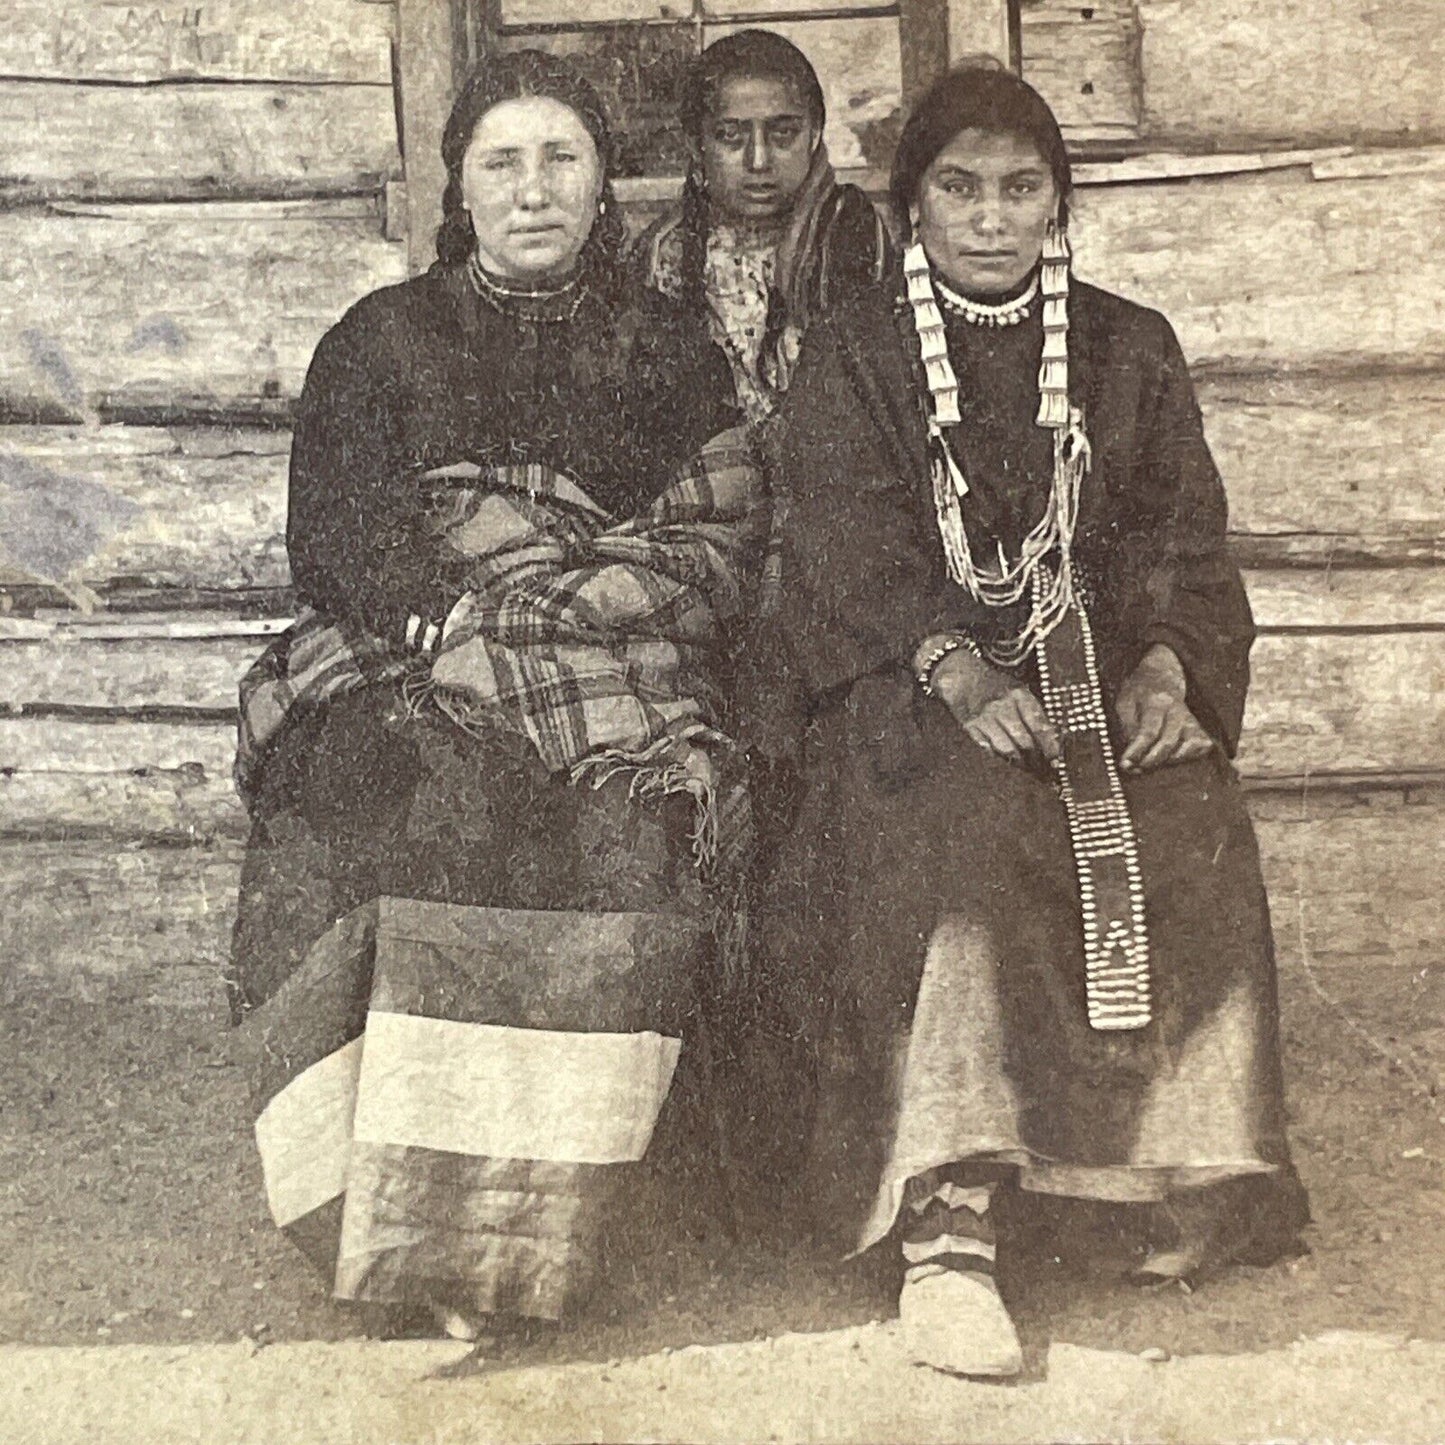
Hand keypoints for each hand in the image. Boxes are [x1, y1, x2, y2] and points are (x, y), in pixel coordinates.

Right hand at [929, 647, 1060, 764]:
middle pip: (1025, 741)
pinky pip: (988, 749)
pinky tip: (1007, 761)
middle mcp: (1002, 706)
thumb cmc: (994, 685)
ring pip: (1007, 749)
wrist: (962, 676)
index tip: (1055, 758)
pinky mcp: (970, 727)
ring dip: (1019, 762)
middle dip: (1036, 759)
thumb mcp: (1018, 691)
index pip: (1039, 725)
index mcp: (1019, 695)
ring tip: (1027, 767)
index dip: (1049, 745)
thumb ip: (1032, 712)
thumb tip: (1050, 740)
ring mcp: (985, 717)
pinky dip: (999, 757)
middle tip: (1044, 769)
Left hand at [1116, 644, 1213, 772]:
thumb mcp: (1125, 703)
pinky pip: (1199, 748)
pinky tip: (1169, 758)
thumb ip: (1128, 728)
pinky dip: (1185, 757)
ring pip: (1186, 748)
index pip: (1148, 731)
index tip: (1125, 764)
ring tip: (1149, 763)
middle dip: (1150, 760)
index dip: (1137, 751)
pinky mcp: (1202, 728)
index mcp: (1157, 701)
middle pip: (1168, 742)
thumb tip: (1132, 754)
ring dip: (1167, 761)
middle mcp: (1178, 711)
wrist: (1162, 675)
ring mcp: (1192, 720)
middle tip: (1135, 768)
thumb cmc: (1140, 692)